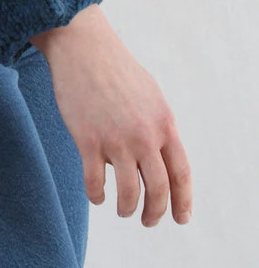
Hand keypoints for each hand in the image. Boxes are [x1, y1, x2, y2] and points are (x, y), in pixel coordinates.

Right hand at [29, 4, 192, 227]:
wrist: (83, 47)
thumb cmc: (115, 69)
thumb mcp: (150, 95)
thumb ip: (158, 126)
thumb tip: (160, 158)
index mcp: (163, 123)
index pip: (181, 173)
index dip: (183, 201)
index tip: (181, 217)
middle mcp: (144, 135)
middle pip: (158, 190)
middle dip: (155, 212)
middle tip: (148, 221)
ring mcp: (116, 139)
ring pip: (128, 194)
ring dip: (126, 208)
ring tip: (122, 209)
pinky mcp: (87, 140)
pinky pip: (95, 183)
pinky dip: (97, 196)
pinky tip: (97, 196)